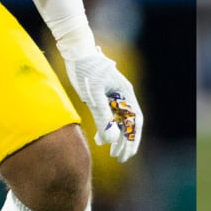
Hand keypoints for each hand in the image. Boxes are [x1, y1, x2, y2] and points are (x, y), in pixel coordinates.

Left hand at [61, 45, 142, 162]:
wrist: (76, 52)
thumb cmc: (86, 70)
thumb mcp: (93, 94)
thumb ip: (103, 117)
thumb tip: (112, 140)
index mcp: (126, 93)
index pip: (135, 120)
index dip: (133, 138)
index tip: (128, 154)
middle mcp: (122, 95)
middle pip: (129, 122)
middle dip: (126, 142)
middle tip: (120, 158)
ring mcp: (113, 96)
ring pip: (119, 121)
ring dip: (116, 137)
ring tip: (112, 153)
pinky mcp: (102, 97)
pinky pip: (108, 117)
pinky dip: (106, 129)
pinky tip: (99, 141)